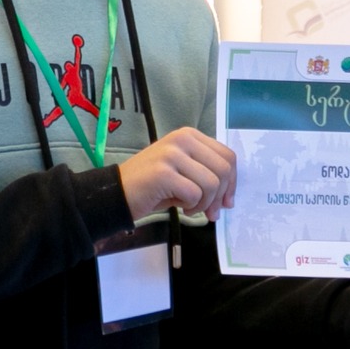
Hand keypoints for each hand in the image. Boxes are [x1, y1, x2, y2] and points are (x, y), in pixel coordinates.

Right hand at [116, 128, 235, 219]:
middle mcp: (182, 139)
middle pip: (223, 169)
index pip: (227, 156)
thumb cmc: (153, 186)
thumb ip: (207, 175)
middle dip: (220, 196)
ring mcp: (171, 154)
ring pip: (211, 183)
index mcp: (190, 135)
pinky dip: (191, 206)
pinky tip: (178, 207)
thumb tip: (229, 198)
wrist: (117, 193)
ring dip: (204, 203)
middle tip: (210, 212)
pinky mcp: (163, 173)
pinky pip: (194, 194)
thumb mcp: (184, 172)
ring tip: (189, 207)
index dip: (232, 182)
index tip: (225, 202)